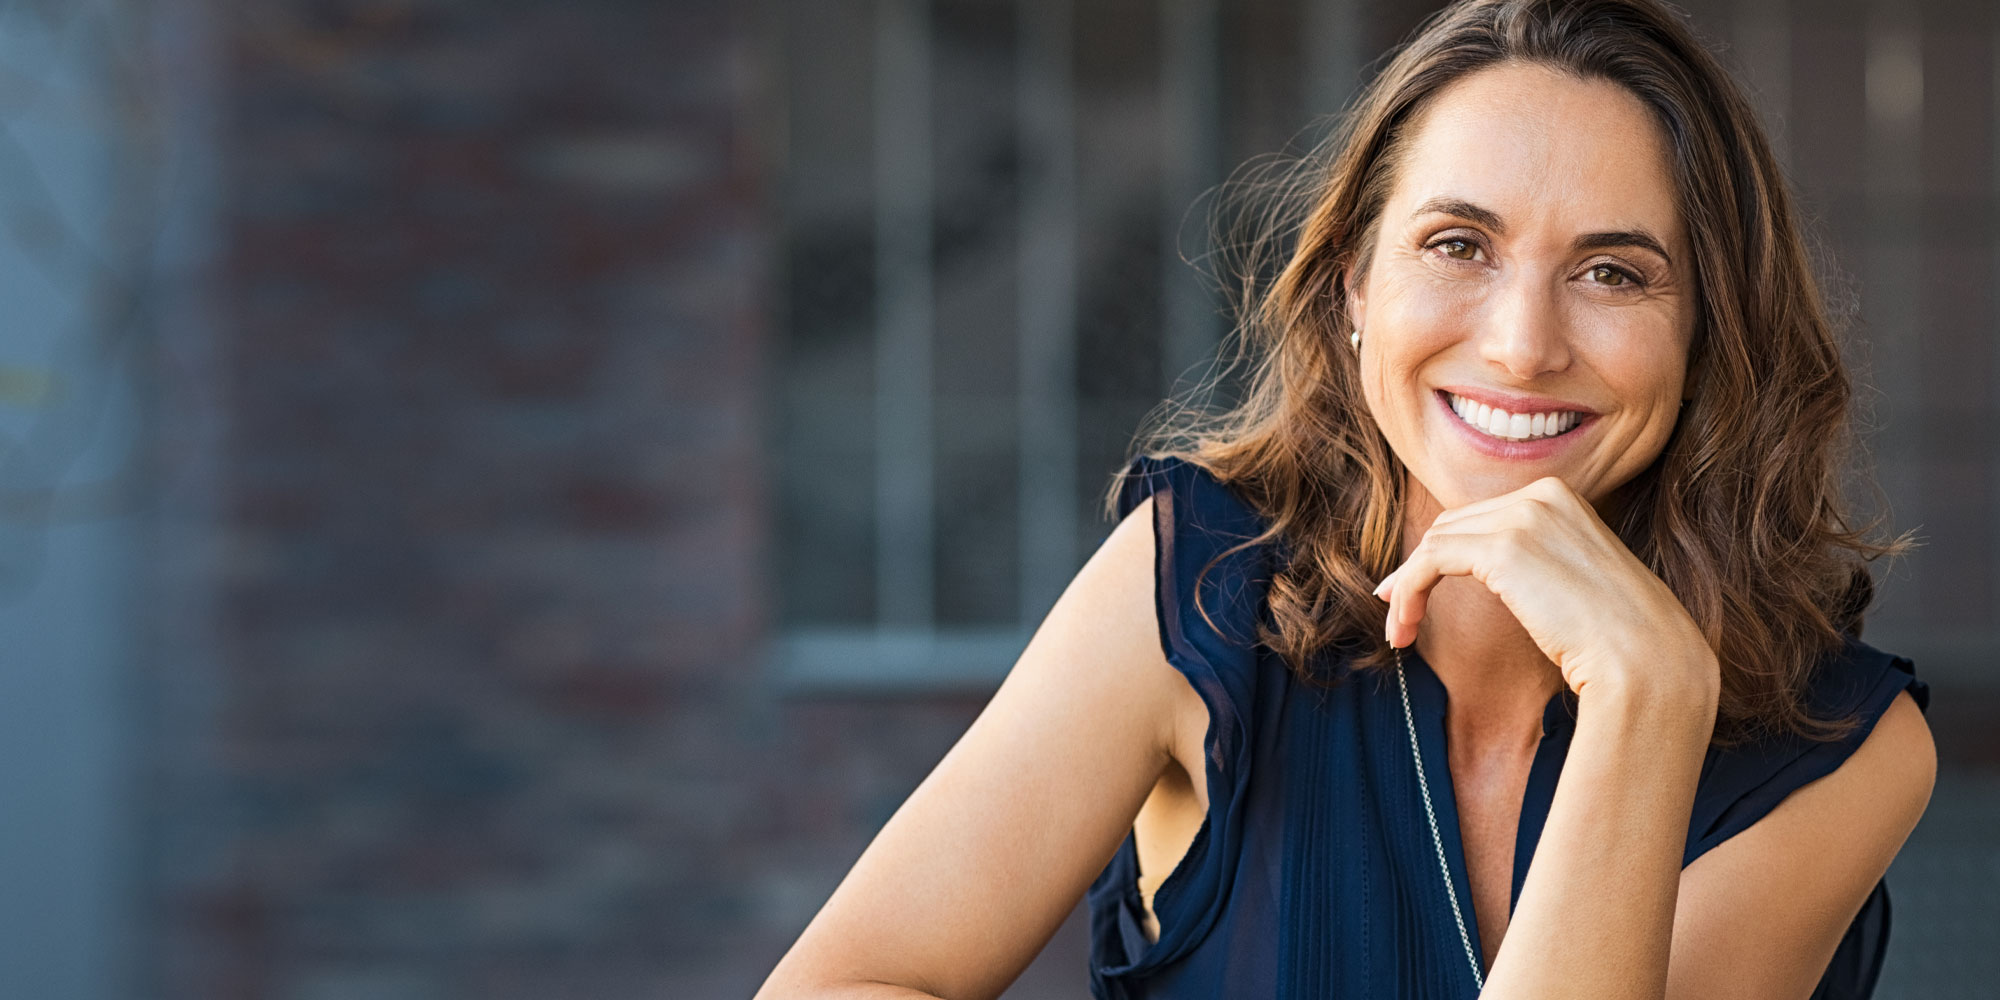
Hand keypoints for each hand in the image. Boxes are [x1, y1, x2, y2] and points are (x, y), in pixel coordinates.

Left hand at [1372, 476, 1718, 707]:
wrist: (1646, 661)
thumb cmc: (1617, 638)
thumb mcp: (1572, 582)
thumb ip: (1534, 564)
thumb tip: (1485, 570)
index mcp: (1561, 497)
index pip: (1480, 518)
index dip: (1440, 554)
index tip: (1412, 591)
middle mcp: (1542, 495)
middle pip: (1453, 526)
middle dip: (1417, 569)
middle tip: (1397, 613)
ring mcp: (1524, 516)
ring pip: (1435, 544)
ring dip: (1406, 589)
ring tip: (1399, 632)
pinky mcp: (1504, 548)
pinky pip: (1430, 563)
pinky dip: (1407, 592)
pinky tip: (1403, 628)